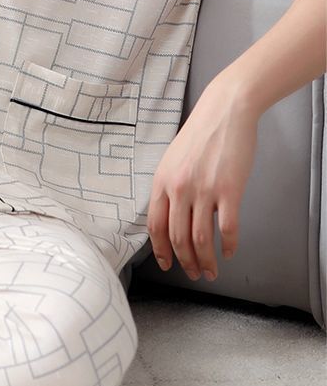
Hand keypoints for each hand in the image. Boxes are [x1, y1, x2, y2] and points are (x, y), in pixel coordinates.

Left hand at [146, 79, 259, 280]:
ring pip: (201, 239)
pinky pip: (227, 228)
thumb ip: (170, 188)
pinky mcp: (229, 190)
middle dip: (185, 262)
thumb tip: (173, 217)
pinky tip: (230, 251)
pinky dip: (229, 245)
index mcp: (162, 181)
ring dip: (206, 261)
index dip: (161, 250)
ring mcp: (204, 190)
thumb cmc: (201, 135)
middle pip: (177, 238)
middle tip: (195, 273)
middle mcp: (179, 188)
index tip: (168, 264)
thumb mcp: (173, 160)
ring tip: (212, 271)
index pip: (155, 226)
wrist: (225, 112)